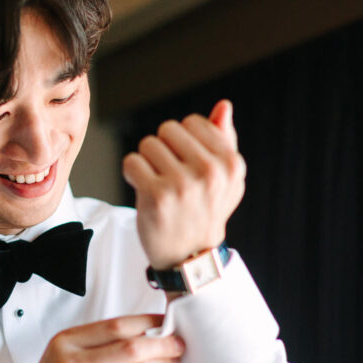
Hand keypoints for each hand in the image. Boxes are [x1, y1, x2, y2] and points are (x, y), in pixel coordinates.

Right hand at [21, 315, 184, 362]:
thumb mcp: (66, 354)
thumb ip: (101, 343)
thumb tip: (148, 332)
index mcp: (66, 343)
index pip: (117, 326)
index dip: (147, 322)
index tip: (164, 321)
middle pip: (131, 347)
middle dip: (162, 343)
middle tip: (178, 342)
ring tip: (174, 359)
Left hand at [121, 99, 245, 268]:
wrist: (189, 257)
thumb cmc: (204, 211)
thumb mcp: (226, 179)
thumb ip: (225, 140)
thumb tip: (223, 106)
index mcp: (230, 164)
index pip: (193, 122)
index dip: (182, 141)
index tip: (186, 164)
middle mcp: (210, 173)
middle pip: (167, 129)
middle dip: (163, 148)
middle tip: (169, 175)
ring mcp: (183, 185)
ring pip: (148, 144)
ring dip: (147, 162)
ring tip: (158, 184)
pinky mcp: (156, 196)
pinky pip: (132, 162)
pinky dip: (132, 174)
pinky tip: (144, 190)